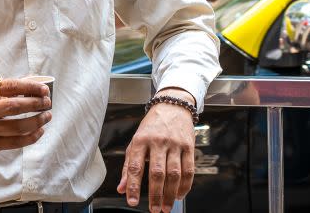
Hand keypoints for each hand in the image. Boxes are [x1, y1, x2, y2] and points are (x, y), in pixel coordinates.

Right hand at [0, 78, 51, 155]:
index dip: (30, 87)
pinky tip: (40, 130)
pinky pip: (16, 142)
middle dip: (36, 104)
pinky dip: (32, 137)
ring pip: (18, 126)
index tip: (44, 89)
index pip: (10, 86)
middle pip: (14, 107)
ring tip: (47, 116)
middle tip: (47, 103)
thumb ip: (8, 88)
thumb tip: (36, 84)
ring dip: (37, 121)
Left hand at [117, 88, 195, 211]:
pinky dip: (185, 186)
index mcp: (140, 140)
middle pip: (157, 172)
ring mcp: (175, 143)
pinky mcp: (189, 146)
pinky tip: (179, 195)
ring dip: (170, 194)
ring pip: (174, 173)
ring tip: (166, 207)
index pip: (134, 166)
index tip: (132, 202)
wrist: (172, 106)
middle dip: (155, 194)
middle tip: (154, 209)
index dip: (132, 186)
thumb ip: (127, 166)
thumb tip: (121, 189)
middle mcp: (158, 141)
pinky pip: (188, 169)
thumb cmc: (151, 127)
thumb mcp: (135, 142)